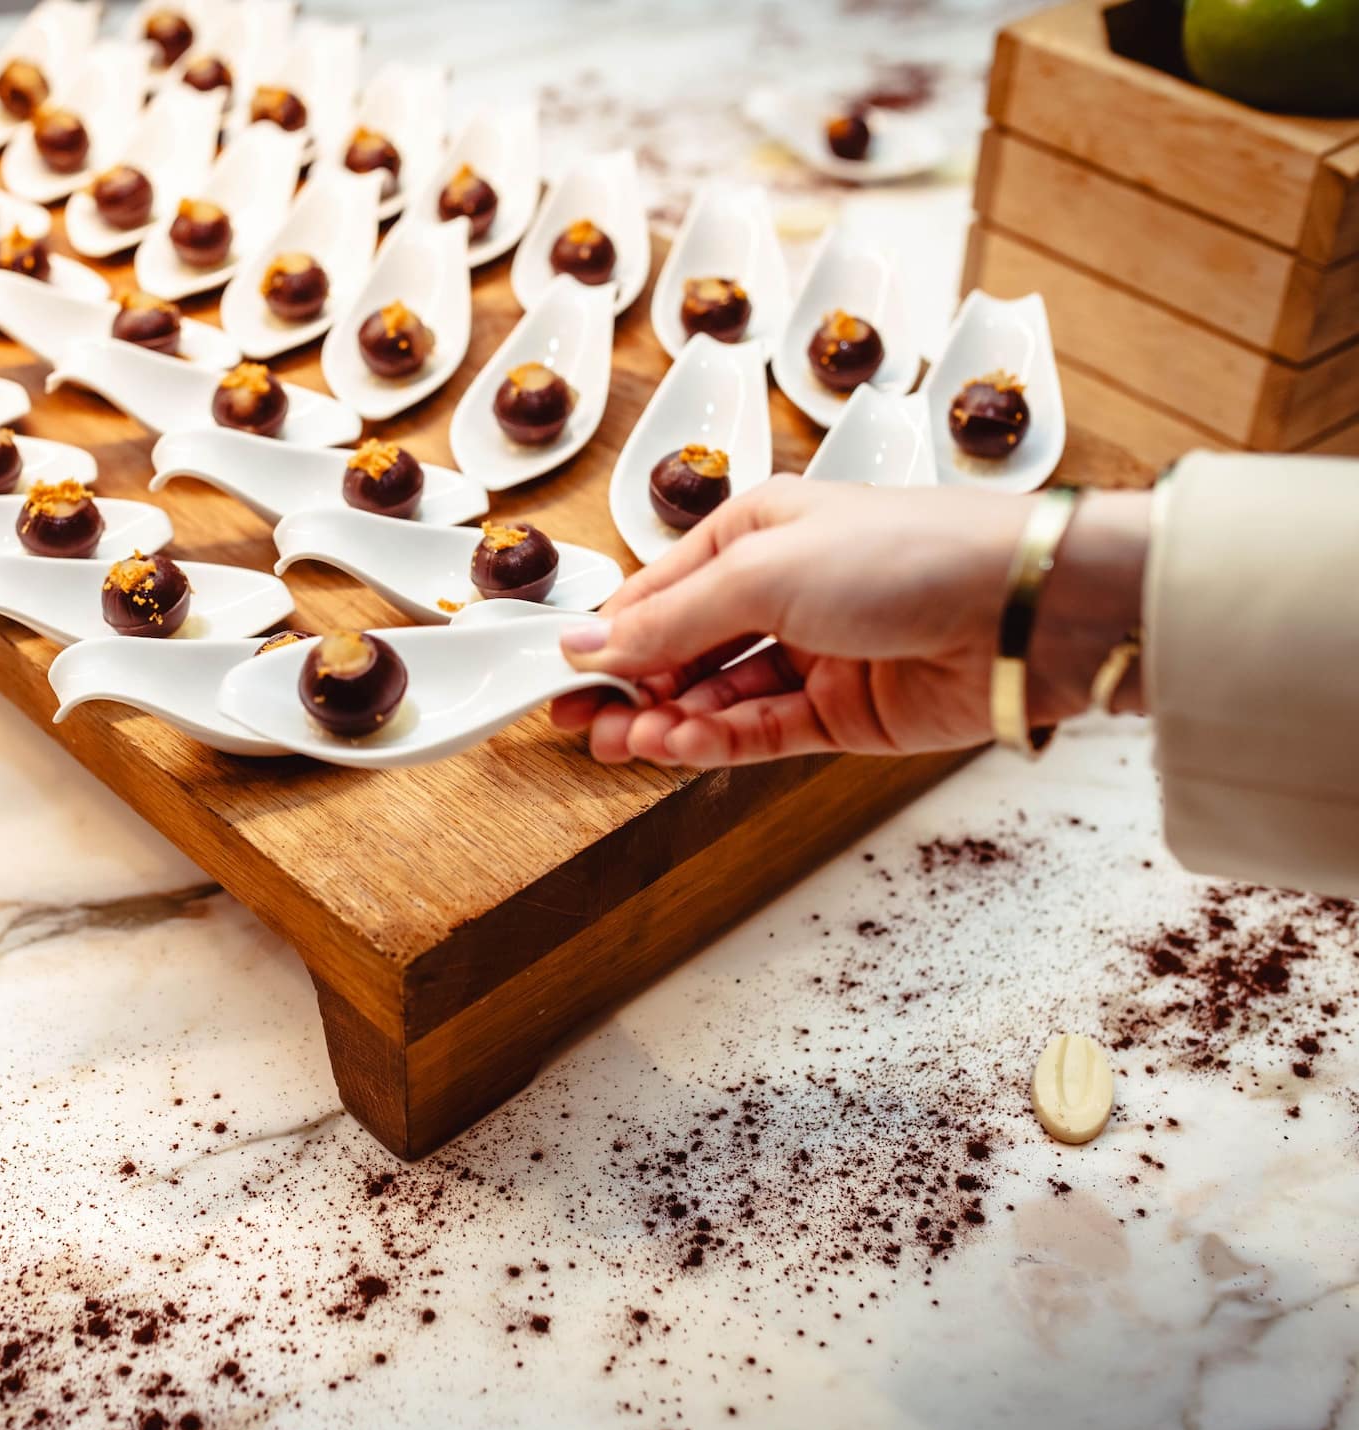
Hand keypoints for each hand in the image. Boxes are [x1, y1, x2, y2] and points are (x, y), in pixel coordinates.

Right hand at [551, 475, 1149, 767]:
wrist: (1019, 608)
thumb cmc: (903, 553)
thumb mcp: (761, 573)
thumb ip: (669, 620)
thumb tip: (585, 645)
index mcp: (755, 532)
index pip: (659, 590)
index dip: (609, 635)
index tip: (560, 675)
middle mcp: (780, 591)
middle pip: (681, 649)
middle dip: (629, 687)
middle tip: (577, 724)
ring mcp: (811, 655)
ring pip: (714, 698)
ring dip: (665, 721)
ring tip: (622, 743)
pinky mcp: (842, 714)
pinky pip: (759, 733)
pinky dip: (714, 742)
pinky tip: (676, 746)